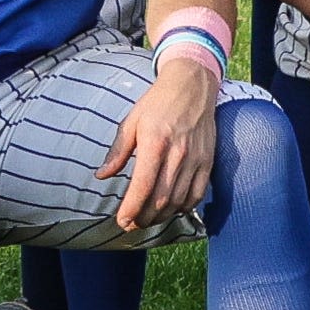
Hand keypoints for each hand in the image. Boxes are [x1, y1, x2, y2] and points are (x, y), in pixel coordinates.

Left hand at [99, 49, 222, 234]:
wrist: (192, 85)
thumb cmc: (158, 102)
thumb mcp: (132, 121)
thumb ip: (118, 151)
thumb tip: (102, 175)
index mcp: (155, 142)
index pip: (143, 186)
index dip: (131, 209)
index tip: (121, 221)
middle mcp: (178, 153)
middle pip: (161, 199)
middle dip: (143, 218)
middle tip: (131, 224)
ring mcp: (196, 159)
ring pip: (178, 201)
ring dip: (161, 217)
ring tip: (147, 219)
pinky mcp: (207, 161)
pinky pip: (197, 195)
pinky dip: (183, 208)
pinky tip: (171, 210)